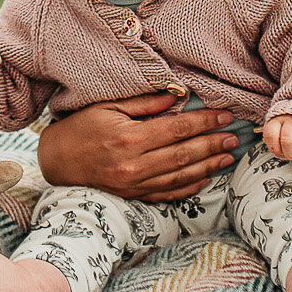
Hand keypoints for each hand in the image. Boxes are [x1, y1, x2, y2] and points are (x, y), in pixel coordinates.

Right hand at [34, 94, 238, 202]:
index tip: (223, 115)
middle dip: (212, 144)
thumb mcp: (107, 106)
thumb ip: (143, 102)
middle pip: (183, 154)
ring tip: (227, 156)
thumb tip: (177, 95)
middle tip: (233, 135)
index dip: (203, 122)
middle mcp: (133, 164)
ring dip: (208, 166)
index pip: (176, 129)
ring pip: (181, 176)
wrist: (58, 161)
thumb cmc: (82, 127)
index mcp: (128, 138)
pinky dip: (190, 187)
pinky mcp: (133, 196)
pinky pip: (168, 194)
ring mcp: (134, 184)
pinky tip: (206, 178)